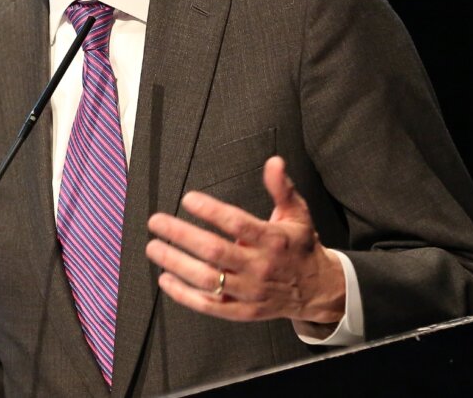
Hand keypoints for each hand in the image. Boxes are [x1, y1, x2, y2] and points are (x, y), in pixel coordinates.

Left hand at [144, 156, 344, 329]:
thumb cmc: (300, 247)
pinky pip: (209, 305)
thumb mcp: (298, 214)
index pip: (237, 223)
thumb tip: (274, 162)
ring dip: (176, 263)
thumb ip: (282, 188)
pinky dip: (184, 295)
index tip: (188, 199)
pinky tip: (165, 279)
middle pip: (215, 251)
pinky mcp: (243, 311)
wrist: (318, 290)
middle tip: (157, 222)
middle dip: (181, 235)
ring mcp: (250, 292)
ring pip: (207, 279)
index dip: (210, 211)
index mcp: (273, 240)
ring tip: (154, 247)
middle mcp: (260, 267)